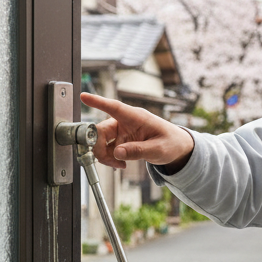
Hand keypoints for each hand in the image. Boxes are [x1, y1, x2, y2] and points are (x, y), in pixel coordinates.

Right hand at [80, 92, 194, 170]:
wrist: (177, 148)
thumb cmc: (171, 142)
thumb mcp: (159, 149)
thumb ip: (138, 151)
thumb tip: (117, 153)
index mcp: (137, 117)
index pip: (115, 107)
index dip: (98, 102)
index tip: (84, 96)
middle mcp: (125, 122)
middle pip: (101, 130)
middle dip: (98, 146)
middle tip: (108, 161)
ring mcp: (121, 132)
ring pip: (100, 142)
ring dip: (104, 156)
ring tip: (119, 165)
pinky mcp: (120, 141)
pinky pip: (106, 150)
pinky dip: (109, 159)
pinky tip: (120, 164)